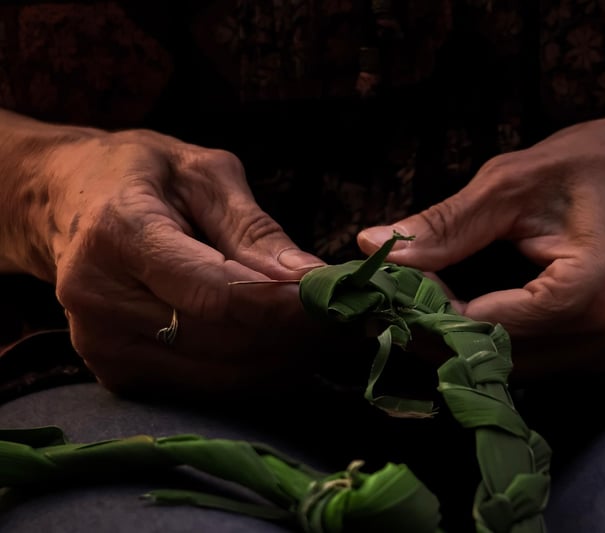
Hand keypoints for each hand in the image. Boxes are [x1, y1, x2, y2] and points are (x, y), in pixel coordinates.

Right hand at [37, 128, 325, 395]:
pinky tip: (282, 345)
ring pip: (221, 378)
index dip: (286, 310)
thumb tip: (310, 281)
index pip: (216, 295)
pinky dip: (255, 372)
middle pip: (224, 343)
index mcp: (119, 234)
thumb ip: (257, 231)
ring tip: (325, 332)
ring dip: (285, 361)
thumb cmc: (141, 175)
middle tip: (352, 320)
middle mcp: (99, 299)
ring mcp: (102, 346)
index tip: (342, 305)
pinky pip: (205, 389)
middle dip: (299, 337)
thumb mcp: (205, 174)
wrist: (64, 203)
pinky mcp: (117, 374)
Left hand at [359, 96, 604, 376]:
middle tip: (403, 287)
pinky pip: (534, 364)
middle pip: (493, 357)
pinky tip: (474, 305)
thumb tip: (374, 245)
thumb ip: (445, 224)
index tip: (389, 281)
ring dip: (463, 337)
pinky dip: (495, 340)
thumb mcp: (515, 180)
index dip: (426, 309)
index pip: (480, 327)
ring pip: (509, 368)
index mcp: (592, 295)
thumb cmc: (604, 163)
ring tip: (435, 291)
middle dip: (438, 327)